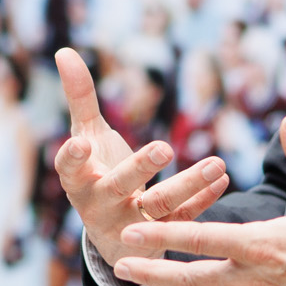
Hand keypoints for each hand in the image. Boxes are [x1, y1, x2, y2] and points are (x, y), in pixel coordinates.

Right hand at [51, 47, 228, 268]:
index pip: (70, 170)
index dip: (73, 159)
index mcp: (79, 181)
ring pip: (161, 205)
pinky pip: (184, 217)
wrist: (112, 235)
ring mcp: (133, 222)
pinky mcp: (161, 233)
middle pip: (120, 186)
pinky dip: (204, 199)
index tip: (81, 144)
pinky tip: (222, 178)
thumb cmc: (95, 173)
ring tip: (216, 163)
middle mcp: (103, 204)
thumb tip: (63, 50)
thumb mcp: (85, 136)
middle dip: (140, 168)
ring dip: (189, 183)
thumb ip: (79, 98)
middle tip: (164, 147)